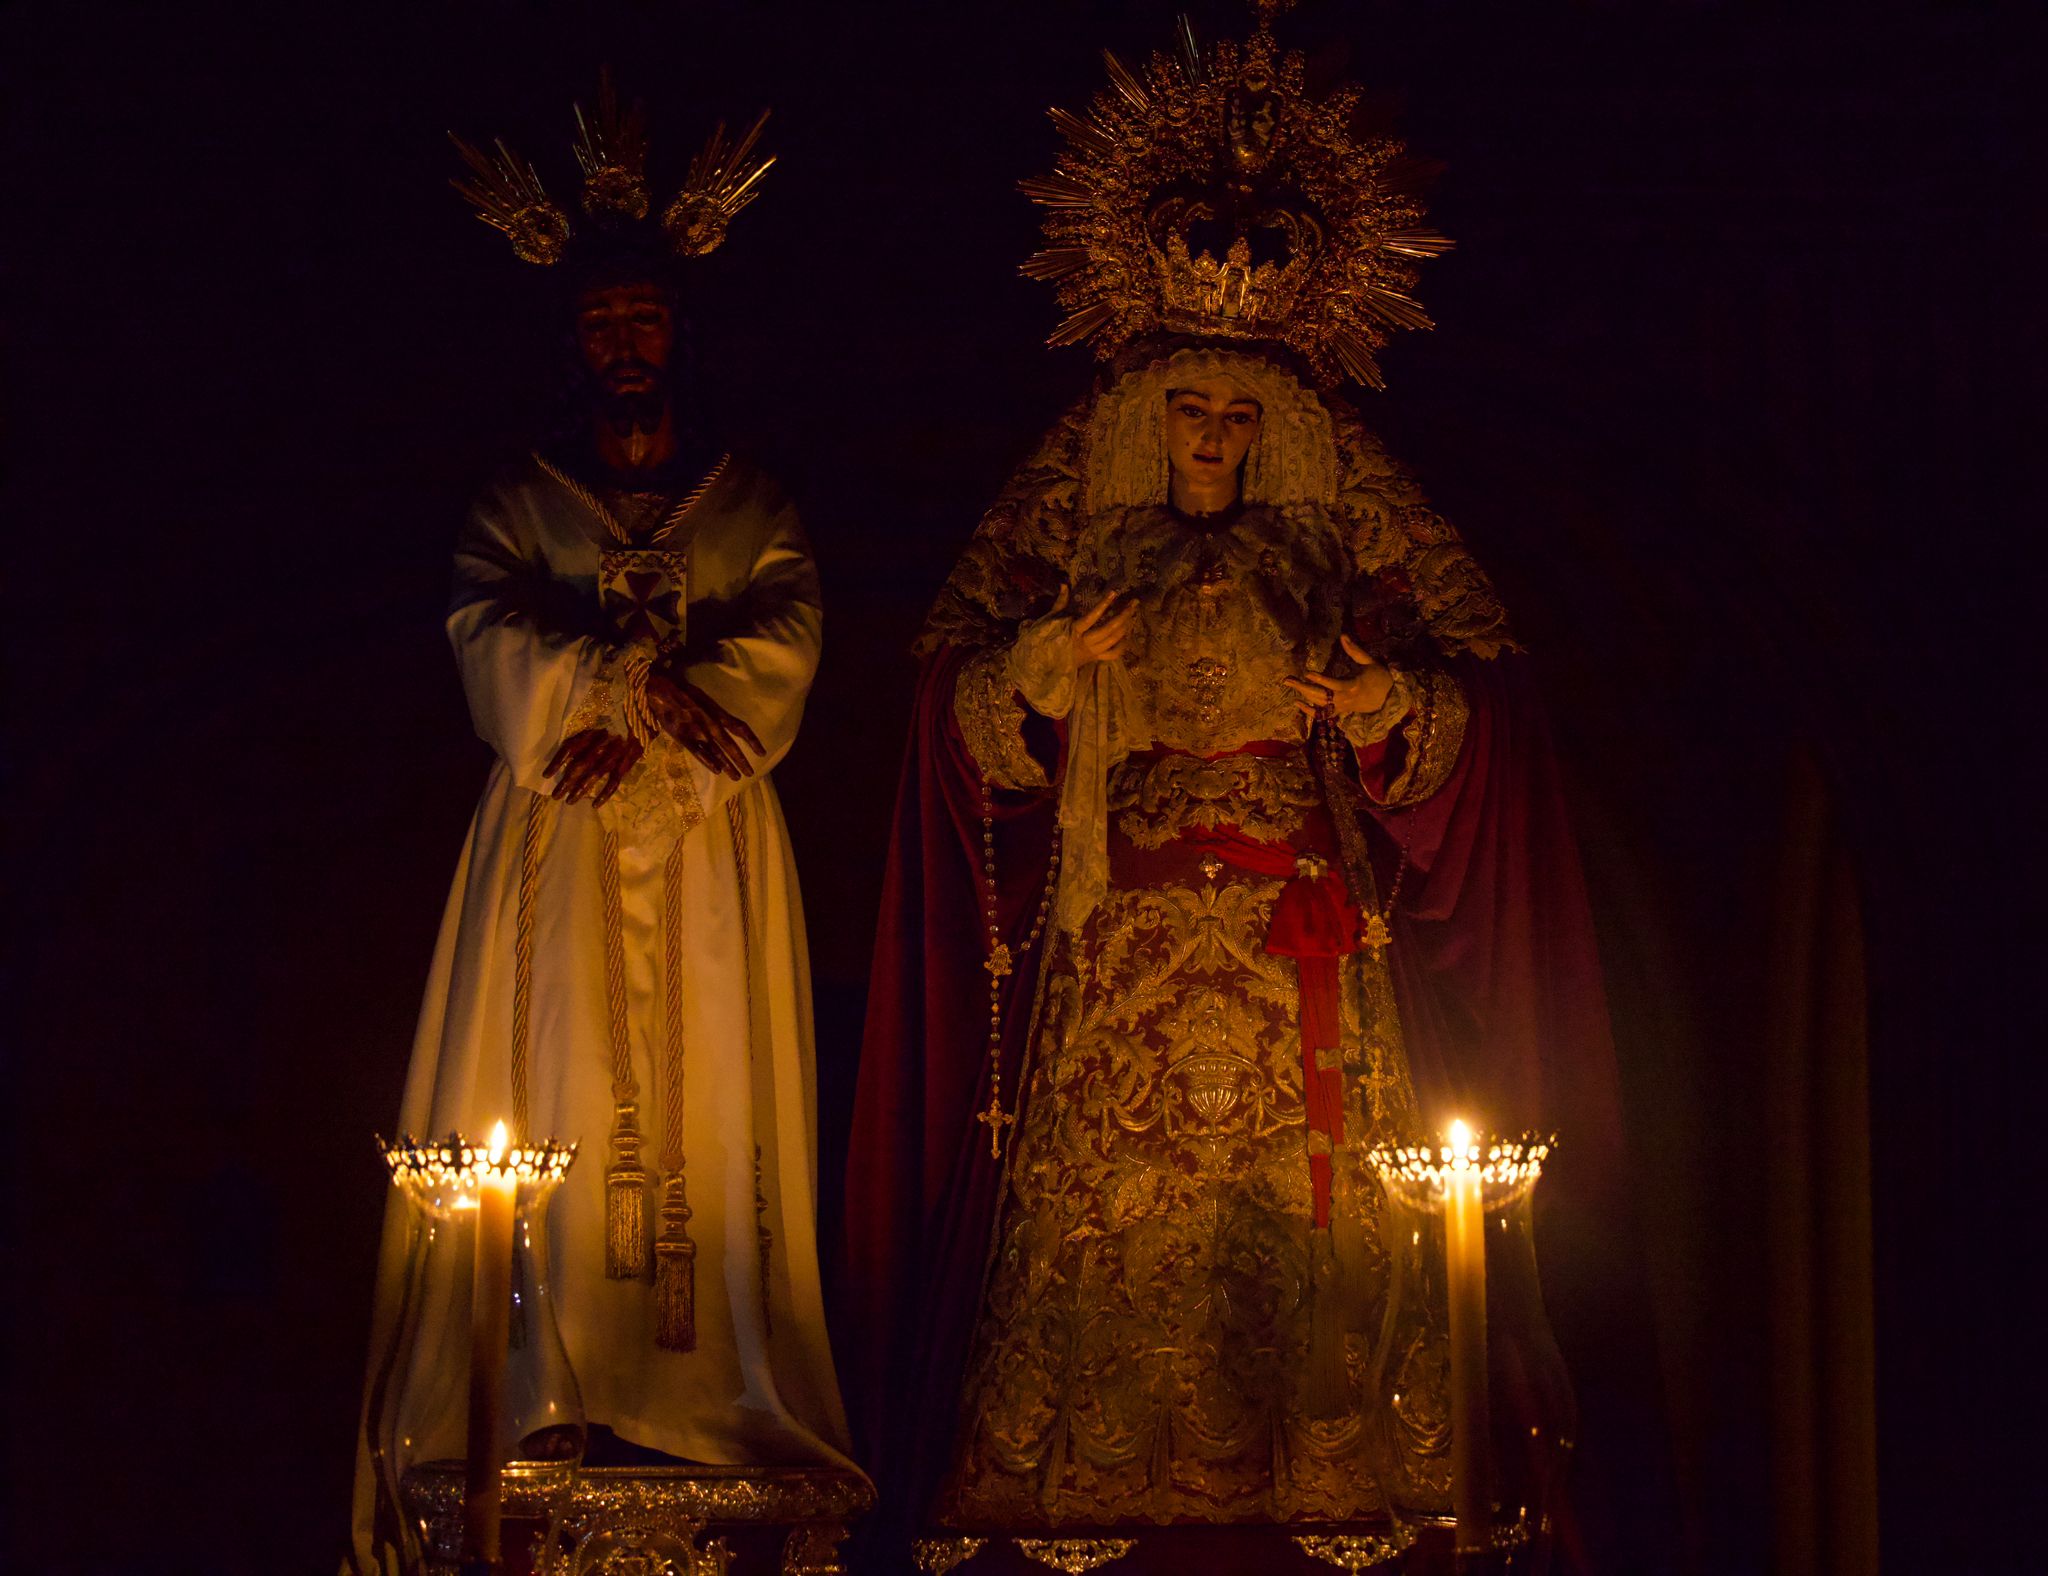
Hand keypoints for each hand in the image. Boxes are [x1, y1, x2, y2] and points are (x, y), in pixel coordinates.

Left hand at [544, 728, 642, 805]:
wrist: (641, 718)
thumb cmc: (614, 720)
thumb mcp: (594, 723)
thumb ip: (581, 737)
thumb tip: (565, 757)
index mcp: (590, 733)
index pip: (569, 749)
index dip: (556, 763)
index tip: (546, 776)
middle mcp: (600, 745)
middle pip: (579, 766)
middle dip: (566, 783)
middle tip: (555, 796)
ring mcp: (613, 756)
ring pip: (593, 776)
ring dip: (580, 790)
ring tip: (569, 801)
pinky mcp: (625, 765)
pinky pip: (613, 783)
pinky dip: (604, 795)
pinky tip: (595, 805)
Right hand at [645, 670, 764, 779]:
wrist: (658, 689)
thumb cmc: (680, 689)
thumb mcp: (702, 696)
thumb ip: (714, 710)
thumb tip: (723, 721)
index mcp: (716, 711)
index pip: (740, 728)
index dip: (753, 741)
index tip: (762, 752)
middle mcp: (710, 723)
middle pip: (731, 746)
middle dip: (741, 761)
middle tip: (750, 773)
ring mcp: (696, 732)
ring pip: (716, 753)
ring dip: (728, 766)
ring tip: (737, 777)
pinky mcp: (683, 738)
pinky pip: (699, 753)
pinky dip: (709, 762)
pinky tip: (717, 771)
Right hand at [1053, 584, 1136, 670]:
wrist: (1044, 663)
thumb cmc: (1046, 638)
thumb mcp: (1050, 618)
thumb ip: (1060, 602)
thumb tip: (1064, 584)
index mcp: (1073, 631)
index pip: (1091, 617)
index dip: (1103, 605)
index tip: (1114, 593)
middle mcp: (1085, 643)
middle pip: (1108, 630)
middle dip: (1123, 616)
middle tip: (1133, 603)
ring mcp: (1091, 652)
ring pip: (1113, 641)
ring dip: (1125, 627)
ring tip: (1132, 615)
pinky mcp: (1095, 659)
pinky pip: (1113, 655)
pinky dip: (1122, 646)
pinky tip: (1126, 635)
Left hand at [1283, 634, 1396, 722]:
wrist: (1388, 698)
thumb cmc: (1379, 677)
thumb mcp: (1369, 662)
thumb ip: (1355, 650)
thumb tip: (1343, 636)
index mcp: (1352, 685)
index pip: (1333, 684)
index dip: (1321, 680)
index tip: (1307, 674)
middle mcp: (1345, 698)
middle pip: (1321, 696)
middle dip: (1303, 688)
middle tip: (1288, 680)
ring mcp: (1341, 706)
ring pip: (1319, 704)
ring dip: (1303, 696)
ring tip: (1290, 684)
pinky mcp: (1340, 711)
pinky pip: (1323, 715)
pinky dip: (1310, 711)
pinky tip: (1298, 704)